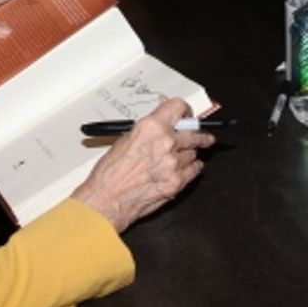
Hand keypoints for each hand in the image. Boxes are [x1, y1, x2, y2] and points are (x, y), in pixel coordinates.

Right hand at [71, 97, 214, 233]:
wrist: (107, 199)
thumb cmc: (110, 173)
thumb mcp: (125, 139)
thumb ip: (149, 127)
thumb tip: (162, 117)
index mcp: (150, 128)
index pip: (178, 107)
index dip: (184, 110)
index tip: (187, 114)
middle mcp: (164, 143)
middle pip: (193, 131)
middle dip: (197, 133)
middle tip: (201, 134)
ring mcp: (173, 163)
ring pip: (194, 151)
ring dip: (190, 152)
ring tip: (182, 154)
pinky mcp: (177, 182)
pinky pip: (195, 170)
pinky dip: (192, 168)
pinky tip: (186, 166)